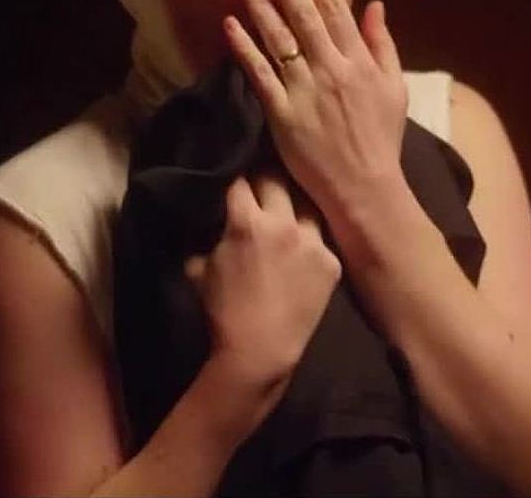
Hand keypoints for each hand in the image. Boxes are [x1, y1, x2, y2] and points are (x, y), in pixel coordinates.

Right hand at [183, 173, 341, 393]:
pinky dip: (308, 239)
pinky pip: (320, 238)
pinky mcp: (332, 262)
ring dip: (292, 205)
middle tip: (259, 188)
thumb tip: (204, 217)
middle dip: (263, 181)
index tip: (233, 179)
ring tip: (285, 211)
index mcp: (247, 222)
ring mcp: (313, 242)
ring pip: (305, 204)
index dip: (234, 178)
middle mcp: (284, 223)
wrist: (260, 351)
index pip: (239, 180)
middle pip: (276, 180)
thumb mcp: (197, 268)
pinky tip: (300, 248)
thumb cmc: (222, 311)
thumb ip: (204, 235)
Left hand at [222, 0, 408, 224]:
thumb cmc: (381, 139)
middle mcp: (332, 69)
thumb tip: (375, 5)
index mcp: (359, 61)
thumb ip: (382, 44)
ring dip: (260, 3)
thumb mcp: (394, 88)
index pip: (335, 7)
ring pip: (279, 38)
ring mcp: (305, 92)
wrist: (365, 188)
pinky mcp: (283, 115)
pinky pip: (260, 75)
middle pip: (303, 14)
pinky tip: (230, 25)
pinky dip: (245, 48)